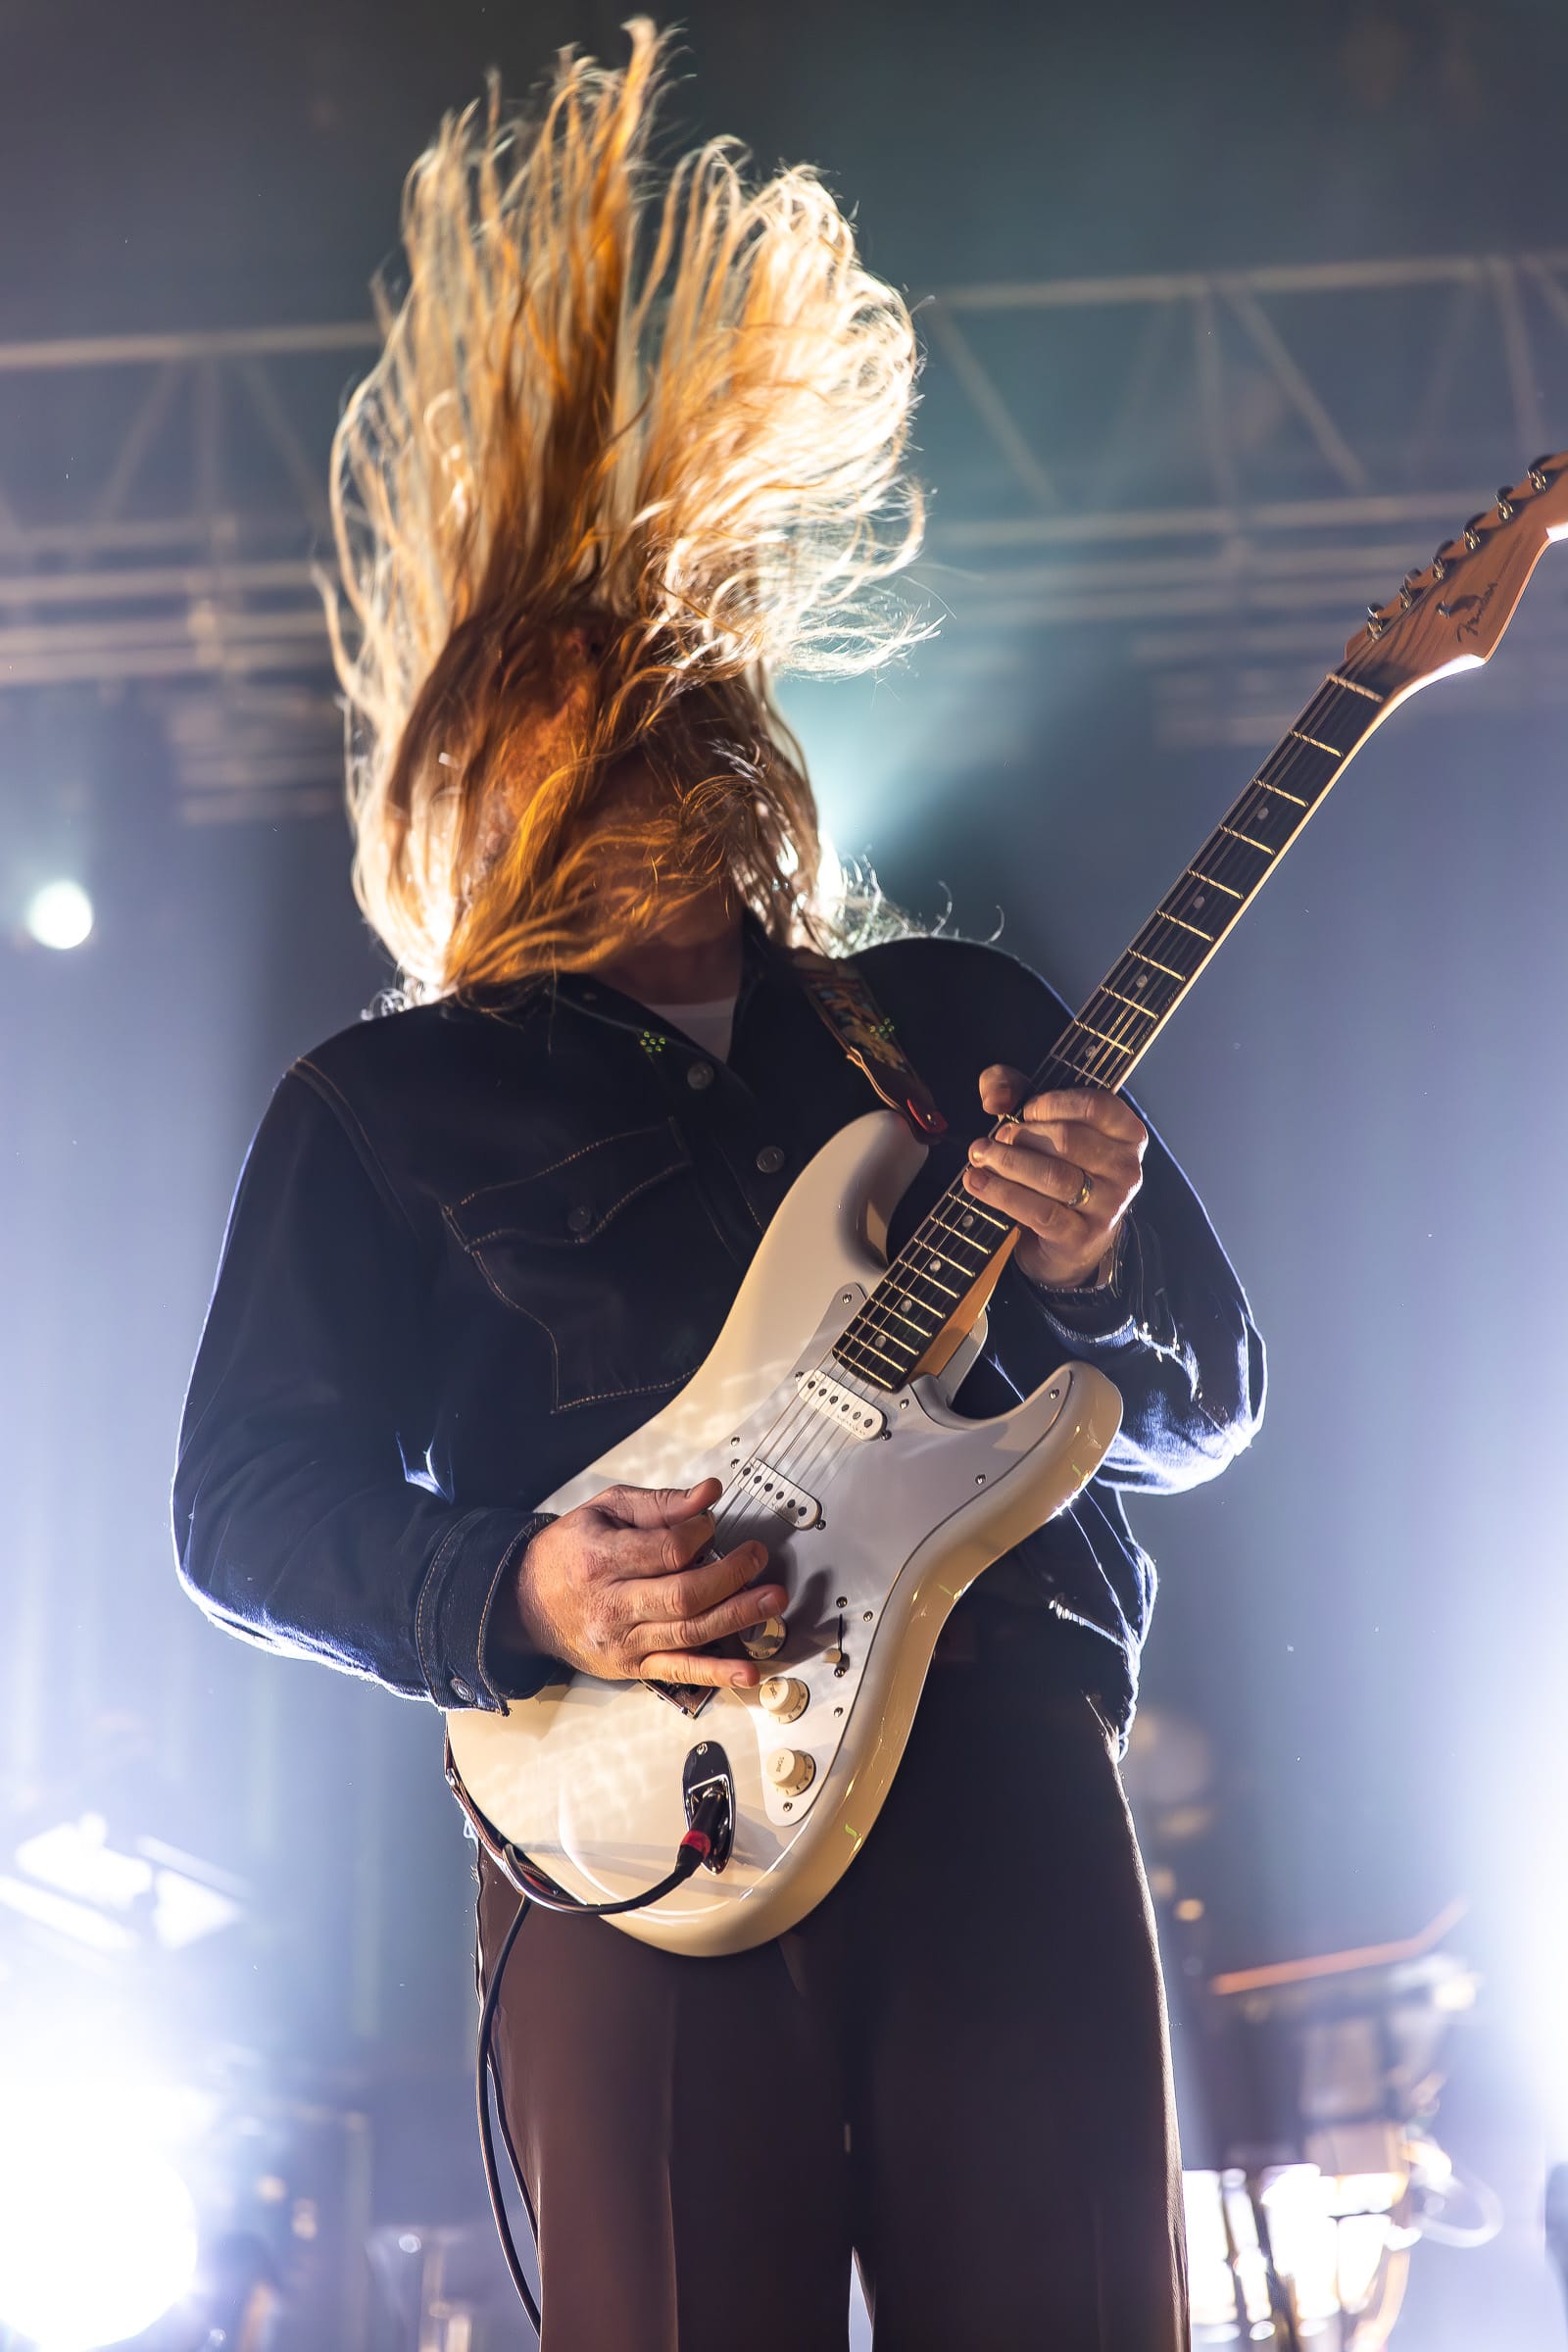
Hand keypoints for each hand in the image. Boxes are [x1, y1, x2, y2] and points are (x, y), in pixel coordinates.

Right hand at [500, 1478, 785, 1689]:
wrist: (525, 1603)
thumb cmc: (568, 1552)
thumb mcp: (605, 1511)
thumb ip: (660, 1504)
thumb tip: (709, 1494)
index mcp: (601, 1559)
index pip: (664, 1551)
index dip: (698, 1536)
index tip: (712, 1525)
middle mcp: (612, 1605)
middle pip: (683, 1595)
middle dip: (730, 1576)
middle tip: (757, 1557)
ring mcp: (623, 1642)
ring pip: (689, 1633)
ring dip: (737, 1618)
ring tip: (772, 1601)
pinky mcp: (632, 1667)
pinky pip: (680, 1671)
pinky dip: (718, 1674)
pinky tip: (748, 1672)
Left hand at [963, 1065, 1147, 1289]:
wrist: (1072, 1239)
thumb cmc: (1059, 1167)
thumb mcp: (1042, 1120)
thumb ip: (1013, 1088)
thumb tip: (995, 1098)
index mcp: (1127, 1134)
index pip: (1096, 1106)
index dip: (1053, 1103)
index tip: (1024, 1111)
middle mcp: (1126, 1169)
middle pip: (1069, 1140)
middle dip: (1021, 1136)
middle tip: (992, 1140)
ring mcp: (1109, 1206)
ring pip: (1054, 1176)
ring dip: (1008, 1162)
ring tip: (979, 1155)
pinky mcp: (1082, 1236)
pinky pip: (1040, 1211)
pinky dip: (1002, 1194)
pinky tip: (976, 1182)